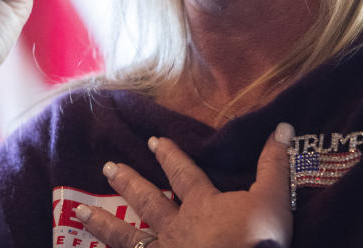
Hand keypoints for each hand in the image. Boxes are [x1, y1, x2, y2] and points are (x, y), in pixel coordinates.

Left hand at [77, 123, 294, 247]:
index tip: (155, 141)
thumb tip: (283, 126)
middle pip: (147, 200)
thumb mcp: (272, 198)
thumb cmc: (257, 240)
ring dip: (103, 223)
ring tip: (79, 212)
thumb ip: (274, 164)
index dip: (170, 156)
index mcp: (202, 204)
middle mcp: (176, 227)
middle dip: (128, 181)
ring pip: (126, 237)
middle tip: (107, 166)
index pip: (183, 174)